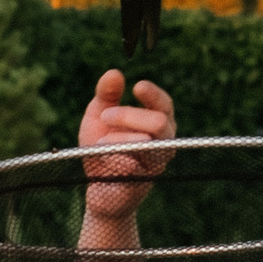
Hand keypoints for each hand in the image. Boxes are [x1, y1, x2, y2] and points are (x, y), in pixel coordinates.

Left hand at [76, 69, 173, 241]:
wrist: (97, 188)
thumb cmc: (102, 149)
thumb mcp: (99, 117)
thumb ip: (106, 95)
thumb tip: (115, 73)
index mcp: (157, 123)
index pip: (165, 105)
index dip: (154, 95)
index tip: (136, 87)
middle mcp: (164, 143)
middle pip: (160, 121)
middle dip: (129, 115)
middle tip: (104, 116)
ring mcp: (156, 164)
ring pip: (149, 143)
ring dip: (121, 138)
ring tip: (99, 142)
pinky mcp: (143, 182)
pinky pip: (133, 165)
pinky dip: (114, 158)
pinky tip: (101, 156)